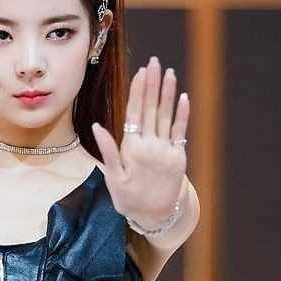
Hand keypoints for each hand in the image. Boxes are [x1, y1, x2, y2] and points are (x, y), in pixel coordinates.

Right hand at [91, 56, 188, 227]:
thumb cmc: (130, 198)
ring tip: (169, 73)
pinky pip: (181, 131)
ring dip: (168, 93)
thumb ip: (108, 151)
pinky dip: (183, 114)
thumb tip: (97, 127)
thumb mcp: (113, 178)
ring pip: (167, 116)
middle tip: (154, 63)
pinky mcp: (180, 157)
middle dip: (153, 84)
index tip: (141, 73)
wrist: (156, 217)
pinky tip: (183, 97)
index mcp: (132, 150)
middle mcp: (151, 147)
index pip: (134, 114)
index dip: (138, 92)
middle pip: (151, 109)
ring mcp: (167, 151)